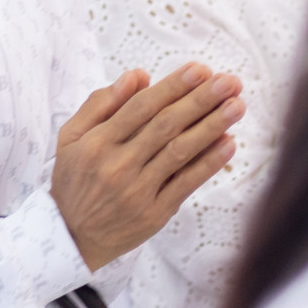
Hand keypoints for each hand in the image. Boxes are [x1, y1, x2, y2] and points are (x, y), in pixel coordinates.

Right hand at [52, 64, 244, 269]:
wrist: (72, 237)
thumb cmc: (74, 180)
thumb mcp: (70, 137)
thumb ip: (100, 103)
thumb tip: (137, 75)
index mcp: (97, 142)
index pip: (141, 107)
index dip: (173, 87)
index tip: (200, 69)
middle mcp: (118, 165)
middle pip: (165, 126)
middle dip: (201, 101)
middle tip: (230, 82)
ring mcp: (137, 191)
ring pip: (180, 152)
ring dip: (212, 127)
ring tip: (237, 106)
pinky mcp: (154, 214)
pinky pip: (185, 184)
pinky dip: (208, 163)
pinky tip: (228, 143)